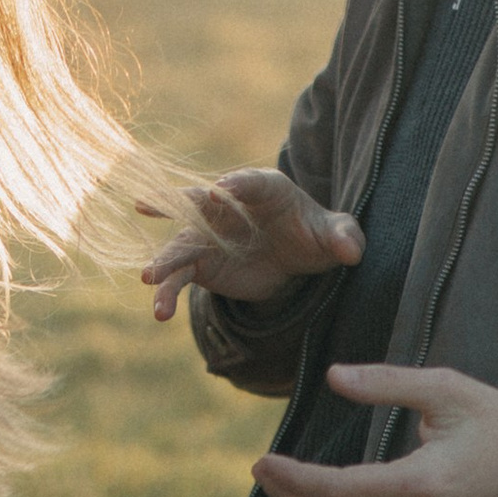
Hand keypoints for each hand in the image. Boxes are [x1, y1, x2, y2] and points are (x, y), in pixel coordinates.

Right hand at [140, 167, 363, 323]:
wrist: (294, 257)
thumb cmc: (314, 235)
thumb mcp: (335, 235)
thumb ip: (344, 237)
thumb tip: (351, 251)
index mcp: (264, 189)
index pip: (249, 183)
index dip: (236, 185)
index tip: (221, 190)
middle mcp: (227, 206)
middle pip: (197, 202)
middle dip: (174, 204)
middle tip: (146, 205)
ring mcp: (209, 234)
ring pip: (180, 245)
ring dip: (163, 261)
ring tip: (148, 278)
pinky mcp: (201, 263)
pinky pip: (179, 277)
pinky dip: (167, 292)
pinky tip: (160, 313)